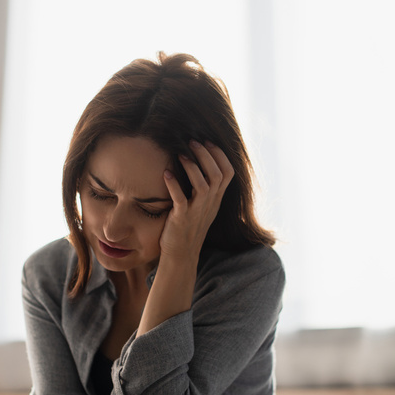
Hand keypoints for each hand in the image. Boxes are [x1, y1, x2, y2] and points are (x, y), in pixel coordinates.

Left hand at [160, 140, 233, 260]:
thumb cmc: (189, 226)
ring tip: (181, 154)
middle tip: (192, 141)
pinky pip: (180, 199)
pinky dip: (173, 184)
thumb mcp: (203, 206)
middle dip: (206, 154)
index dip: (220, 155)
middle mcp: (210, 203)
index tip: (208, 141)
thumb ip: (206, 188)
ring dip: (192, 167)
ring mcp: (197, 211)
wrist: (181, 253)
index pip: (228, 172)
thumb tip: (201, 163)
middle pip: (217, 174)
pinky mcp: (182, 219)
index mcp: (216, 199)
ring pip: (203, 185)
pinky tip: (166, 174)